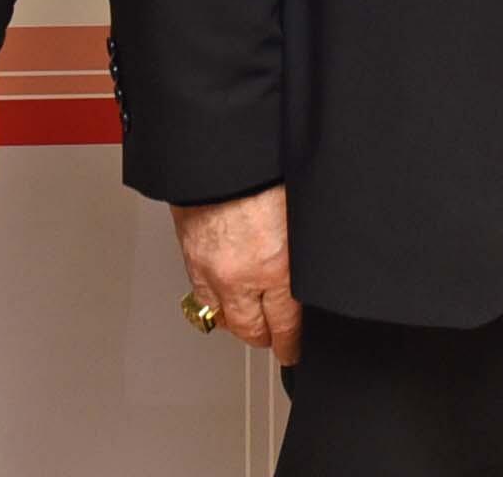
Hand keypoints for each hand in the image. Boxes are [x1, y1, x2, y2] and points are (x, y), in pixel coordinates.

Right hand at [174, 186, 300, 365]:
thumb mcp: (301, 211)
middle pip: (251, 328)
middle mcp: (241, 275)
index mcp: (276, 265)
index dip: (291, 342)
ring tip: (250, 323)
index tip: (293, 350)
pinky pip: (201, 295)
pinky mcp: (191, 257)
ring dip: (238, 323)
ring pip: (222, 317)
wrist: (219, 151)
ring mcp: (212, 269)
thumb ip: (304, 246)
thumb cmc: (263, 169)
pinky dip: (214, 303)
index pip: (285, 322)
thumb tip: (311, 263)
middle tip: (275, 342)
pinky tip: (223, 299)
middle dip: (265, 338)